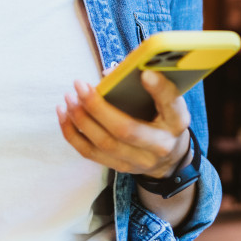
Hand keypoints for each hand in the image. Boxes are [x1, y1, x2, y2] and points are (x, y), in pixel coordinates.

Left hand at [57, 70, 190, 178]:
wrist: (169, 159)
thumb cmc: (164, 119)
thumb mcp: (167, 102)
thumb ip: (146, 85)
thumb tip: (109, 74)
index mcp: (176, 121)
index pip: (171, 104)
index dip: (160, 89)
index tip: (146, 73)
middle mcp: (160, 145)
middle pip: (125, 129)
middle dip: (98, 107)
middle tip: (80, 86)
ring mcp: (138, 160)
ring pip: (103, 143)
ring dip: (81, 119)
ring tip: (69, 98)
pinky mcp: (120, 167)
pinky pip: (90, 153)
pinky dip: (72, 133)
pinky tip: (63, 114)